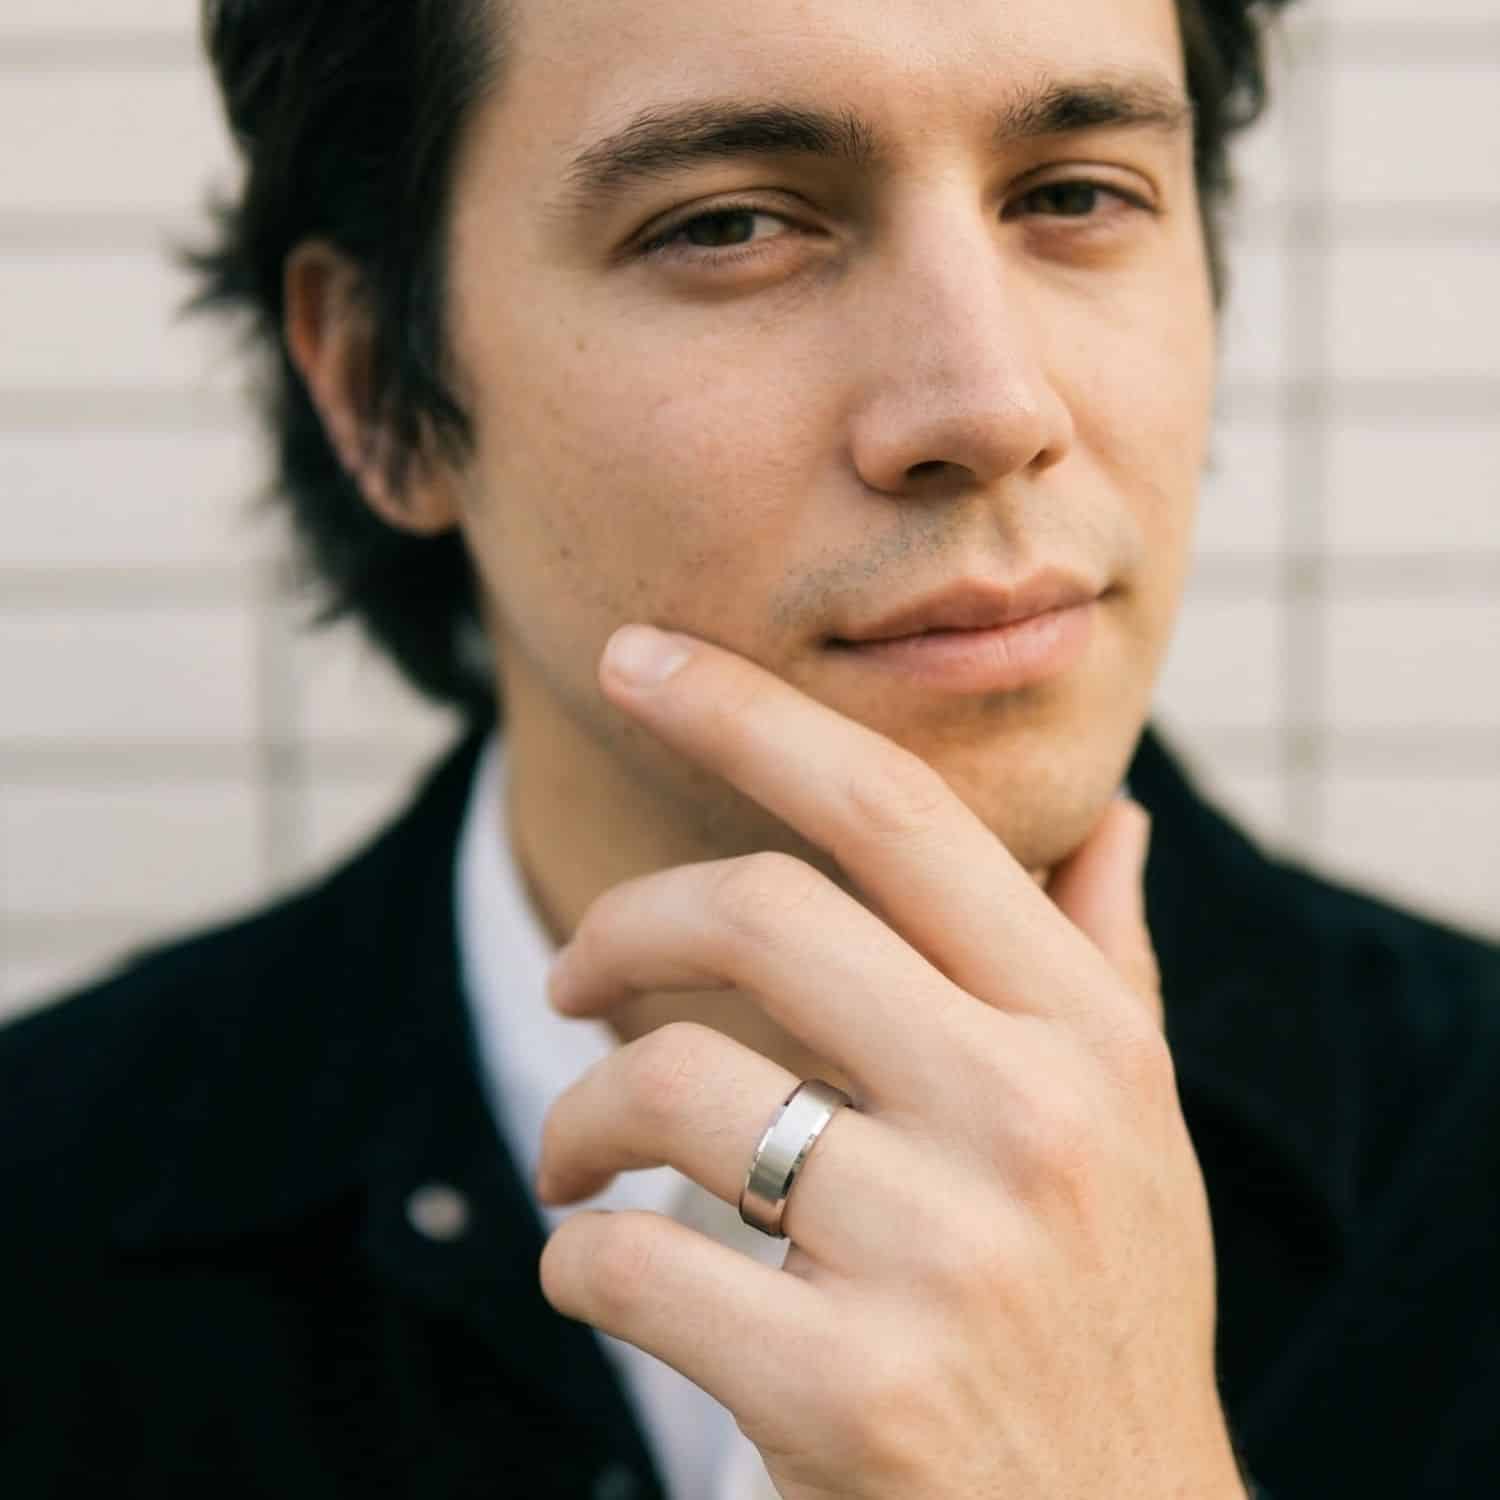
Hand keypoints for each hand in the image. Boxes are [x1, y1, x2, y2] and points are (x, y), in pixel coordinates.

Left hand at [536, 624, 1245, 1499]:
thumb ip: (1108, 964)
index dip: (751, 713)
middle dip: (619, 926)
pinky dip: (579, 1260)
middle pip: (759, 914)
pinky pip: (631, 1264)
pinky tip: (603, 1276)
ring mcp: (946, 1256)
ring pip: (668, 1086)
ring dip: (576, 1116)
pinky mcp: (853, 1395)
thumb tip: (1116, 819)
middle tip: (568, 978)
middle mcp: (1031, 1120)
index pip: (895, 817)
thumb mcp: (1137, 1132)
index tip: (637, 655)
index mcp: (1086, 1035)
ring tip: (571, 1164)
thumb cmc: (1103, 1317)